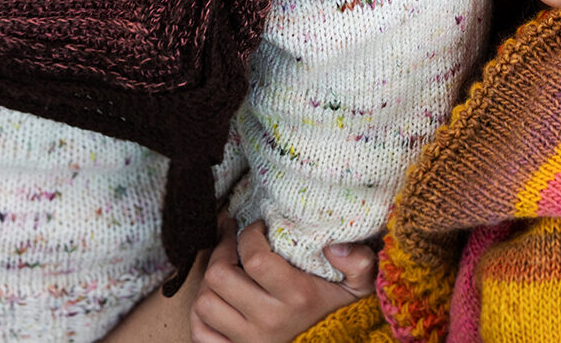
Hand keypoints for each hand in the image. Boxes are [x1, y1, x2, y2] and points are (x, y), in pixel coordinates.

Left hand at [190, 217, 376, 342]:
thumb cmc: (339, 315)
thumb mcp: (359, 288)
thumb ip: (359, 262)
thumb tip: (335, 244)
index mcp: (296, 296)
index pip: (254, 258)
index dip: (249, 234)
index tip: (258, 228)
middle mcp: (268, 320)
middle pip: (220, 277)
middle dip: (222, 249)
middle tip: (233, 239)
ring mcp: (247, 341)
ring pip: (205, 302)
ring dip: (210, 280)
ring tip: (225, 265)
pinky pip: (200, 332)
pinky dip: (201, 314)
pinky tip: (218, 297)